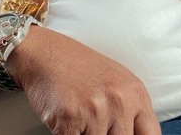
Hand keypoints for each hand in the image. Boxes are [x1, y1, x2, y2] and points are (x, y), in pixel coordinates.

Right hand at [6, 27, 160, 134]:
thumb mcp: (117, 83)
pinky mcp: (69, 121)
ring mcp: (95, 112)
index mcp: (135, 94)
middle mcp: (119, 103)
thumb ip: (131, 112)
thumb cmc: (78, 66)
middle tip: (95, 125)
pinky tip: (66, 120)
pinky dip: (67, 134)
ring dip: (85, 134)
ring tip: (80, 118)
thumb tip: (135, 134)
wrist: (44, 53)